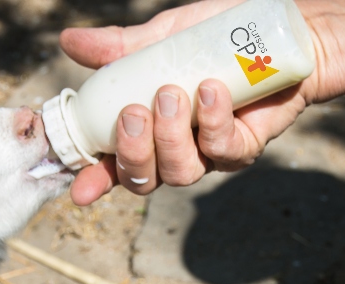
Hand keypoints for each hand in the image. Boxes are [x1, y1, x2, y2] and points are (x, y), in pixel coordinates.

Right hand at [61, 0, 344, 204]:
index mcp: (146, 131)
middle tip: (134, 111)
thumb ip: (119, 49)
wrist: (276, 32)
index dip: (95, 181)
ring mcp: (207, 154)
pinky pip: (221, 149)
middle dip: (133, 151)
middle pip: (143, 178)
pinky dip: (211, 121)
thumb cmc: (215, 38)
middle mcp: (173, 150)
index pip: (113, 166)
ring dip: (169, 136)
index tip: (80, 190)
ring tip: (173, 92)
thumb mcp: (160, 39)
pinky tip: (212, 91)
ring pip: (179, 171)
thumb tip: (69, 42)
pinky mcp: (242, 150)